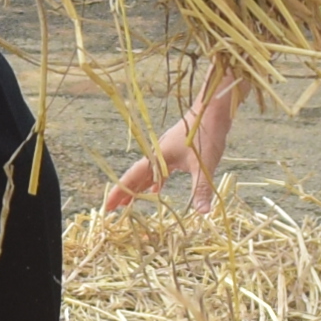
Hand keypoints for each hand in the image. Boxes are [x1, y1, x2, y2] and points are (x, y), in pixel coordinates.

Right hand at [98, 67, 244, 215]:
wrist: (212, 108)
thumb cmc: (205, 133)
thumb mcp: (203, 164)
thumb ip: (201, 188)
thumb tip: (202, 212)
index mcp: (158, 157)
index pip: (133, 178)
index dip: (120, 193)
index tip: (107, 207)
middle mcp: (158, 154)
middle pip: (137, 176)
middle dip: (126, 192)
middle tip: (114, 209)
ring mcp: (166, 151)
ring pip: (148, 174)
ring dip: (139, 188)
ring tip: (130, 203)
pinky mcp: (176, 150)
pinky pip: (161, 170)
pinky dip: (157, 181)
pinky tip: (157, 190)